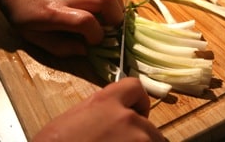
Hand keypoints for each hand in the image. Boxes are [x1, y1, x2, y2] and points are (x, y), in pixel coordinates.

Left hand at [0, 0, 123, 56]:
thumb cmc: (21, 13)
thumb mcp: (33, 37)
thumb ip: (61, 47)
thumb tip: (87, 51)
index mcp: (54, 13)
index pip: (85, 21)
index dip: (96, 36)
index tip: (93, 43)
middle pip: (104, 0)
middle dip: (115, 19)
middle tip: (111, 30)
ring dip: (117, 6)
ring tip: (112, 18)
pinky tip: (107, 8)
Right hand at [32, 77, 166, 141]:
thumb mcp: (76, 117)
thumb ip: (101, 112)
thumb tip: (111, 119)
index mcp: (106, 101)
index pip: (135, 87)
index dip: (139, 101)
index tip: (137, 112)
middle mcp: (126, 118)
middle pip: (148, 124)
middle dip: (139, 134)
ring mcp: (135, 140)